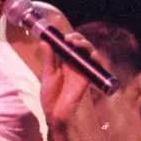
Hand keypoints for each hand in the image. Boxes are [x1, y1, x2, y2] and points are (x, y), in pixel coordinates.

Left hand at [32, 5, 102, 125]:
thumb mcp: (47, 74)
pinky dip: (96, 59)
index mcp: (64, 62)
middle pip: (81, 46)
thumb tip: (44, 41)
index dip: (67, 35)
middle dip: (77, 38)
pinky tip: (90, 54)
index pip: (69, 44)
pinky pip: (96, 66)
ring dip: (86, 45)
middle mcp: (75, 65)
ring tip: (76, 43)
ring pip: (89, 53)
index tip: (59, 28)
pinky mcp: (88, 79)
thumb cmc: (51, 96)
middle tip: (69, 38)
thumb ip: (49, 58)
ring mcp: (82, 71)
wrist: (55, 113)